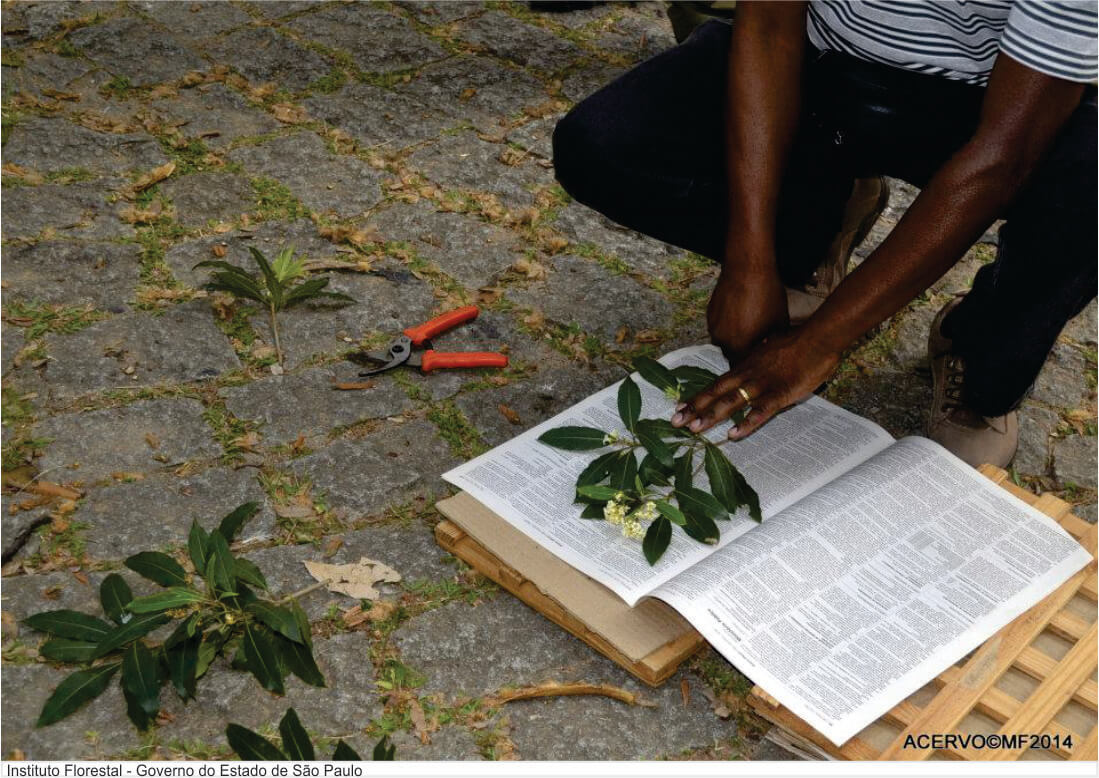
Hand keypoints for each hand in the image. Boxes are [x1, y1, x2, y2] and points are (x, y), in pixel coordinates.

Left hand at [671, 328, 841, 438]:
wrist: (817, 339)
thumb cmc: (796, 343)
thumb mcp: (767, 350)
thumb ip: (755, 362)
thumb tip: (748, 366)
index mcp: (745, 366)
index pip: (716, 384)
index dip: (697, 396)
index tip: (679, 406)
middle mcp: (748, 375)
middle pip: (716, 393)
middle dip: (694, 407)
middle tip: (675, 421)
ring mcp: (762, 385)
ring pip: (731, 402)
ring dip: (711, 415)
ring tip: (694, 428)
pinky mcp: (779, 394)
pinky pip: (760, 412)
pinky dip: (746, 424)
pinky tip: (734, 435)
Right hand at [707, 265, 787, 361]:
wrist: (747, 268)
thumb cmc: (767, 295)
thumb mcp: (779, 323)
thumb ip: (773, 343)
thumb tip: (772, 352)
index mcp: (739, 347)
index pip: (742, 368)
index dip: (752, 367)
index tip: (760, 363)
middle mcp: (722, 340)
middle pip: (731, 355)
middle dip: (743, 353)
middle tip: (756, 343)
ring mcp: (713, 327)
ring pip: (724, 340)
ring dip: (734, 338)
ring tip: (748, 325)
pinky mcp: (709, 314)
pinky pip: (719, 326)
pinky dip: (728, 325)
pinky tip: (740, 313)